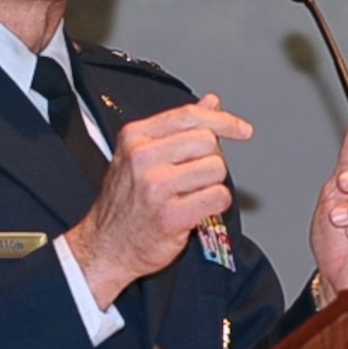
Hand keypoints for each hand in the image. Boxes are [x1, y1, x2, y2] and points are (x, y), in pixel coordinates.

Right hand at [65, 95, 252, 307]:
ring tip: (191, 195)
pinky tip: (196, 209)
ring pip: (216, 170)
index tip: (242, 130)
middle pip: (207, 142)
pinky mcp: (171, 216)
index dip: (223, 121)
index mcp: (135, 137)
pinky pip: (218, 198)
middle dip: (211, 159)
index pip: (190, 116)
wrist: (105, 246)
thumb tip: (211, 102)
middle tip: (196, 177)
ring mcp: (156, 187)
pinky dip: (216, 205)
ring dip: (212, 184)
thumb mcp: (141, 154)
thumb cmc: (125, 202)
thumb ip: (177, 127)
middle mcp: (143, 157)